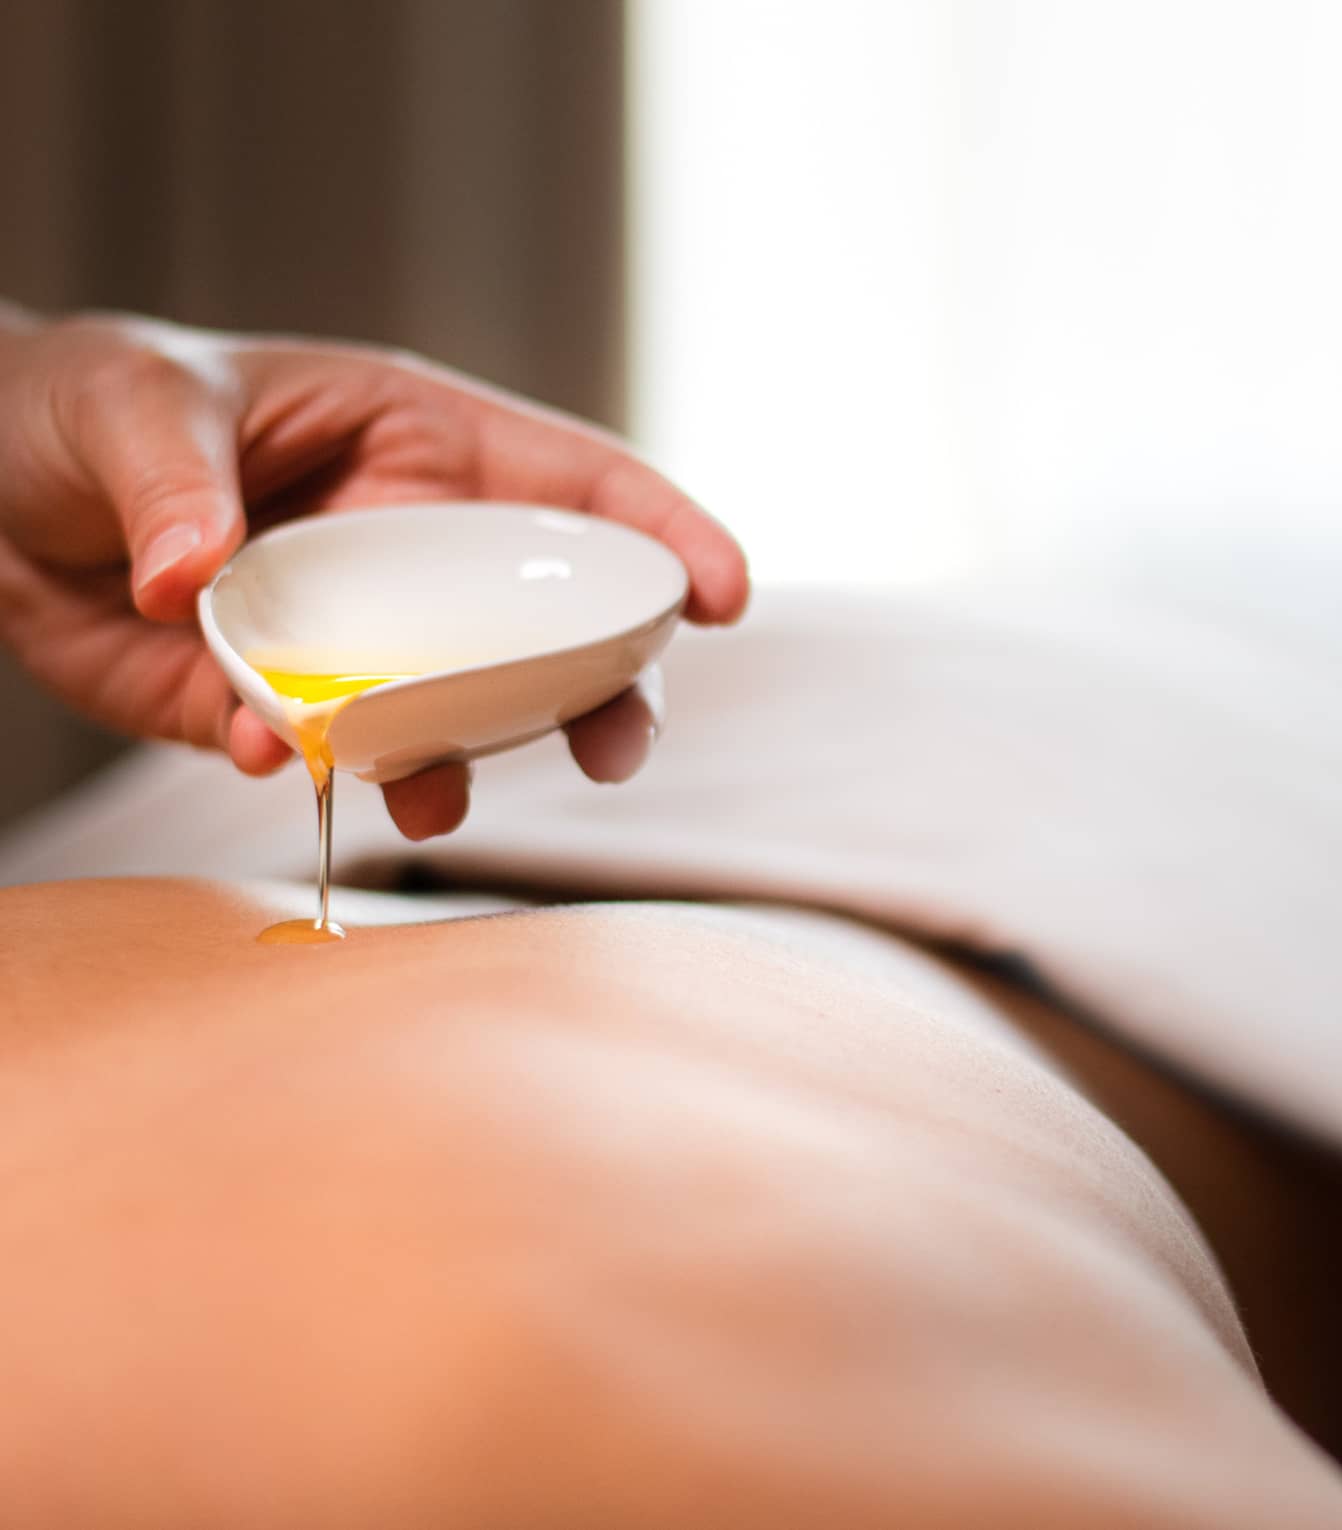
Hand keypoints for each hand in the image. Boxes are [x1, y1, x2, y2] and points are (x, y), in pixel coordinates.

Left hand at [0, 310, 746, 837]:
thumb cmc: (79, 404)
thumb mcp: (131, 398)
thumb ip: (177, 478)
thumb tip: (197, 582)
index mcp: (422, 445)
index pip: (579, 489)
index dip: (667, 536)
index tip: (725, 593)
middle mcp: (416, 549)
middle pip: (557, 627)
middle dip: (608, 688)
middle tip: (616, 747)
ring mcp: (364, 637)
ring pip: (469, 712)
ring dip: (473, 764)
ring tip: (436, 801)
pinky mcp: (293, 704)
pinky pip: (345, 753)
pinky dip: (331, 772)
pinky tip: (282, 760)